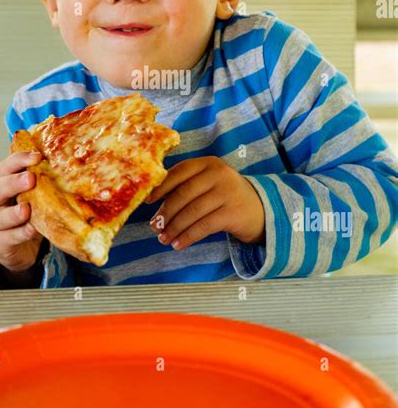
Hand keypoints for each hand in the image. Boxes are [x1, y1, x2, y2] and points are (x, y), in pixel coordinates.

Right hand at [0, 151, 44, 272]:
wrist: (13, 244)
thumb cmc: (22, 211)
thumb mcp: (27, 194)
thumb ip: (37, 181)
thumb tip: (63, 164)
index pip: (5, 167)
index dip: (20, 160)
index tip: (38, 156)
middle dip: (14, 183)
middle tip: (31, 179)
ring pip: (1, 216)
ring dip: (15, 213)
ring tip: (26, 209)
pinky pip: (10, 237)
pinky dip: (22, 233)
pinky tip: (33, 229)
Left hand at [146, 157, 265, 250]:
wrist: (261, 210)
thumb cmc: (225, 197)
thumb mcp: (209, 183)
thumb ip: (187, 185)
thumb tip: (152, 200)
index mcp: (208, 163)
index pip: (180, 171)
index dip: (161, 187)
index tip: (147, 201)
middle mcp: (219, 174)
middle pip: (184, 193)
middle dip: (166, 212)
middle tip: (154, 226)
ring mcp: (227, 192)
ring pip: (192, 212)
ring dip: (174, 227)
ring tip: (163, 238)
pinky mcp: (233, 213)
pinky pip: (203, 226)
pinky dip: (187, 237)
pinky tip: (178, 244)